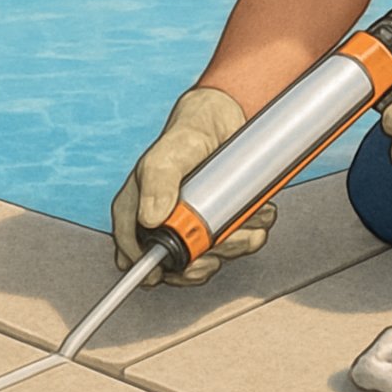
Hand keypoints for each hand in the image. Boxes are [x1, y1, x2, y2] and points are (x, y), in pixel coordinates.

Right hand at [110, 87, 276, 285]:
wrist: (225, 121)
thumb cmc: (187, 137)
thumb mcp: (169, 154)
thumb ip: (158, 181)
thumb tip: (151, 219)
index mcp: (138, 212)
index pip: (134, 256)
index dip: (155, 270)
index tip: (180, 267)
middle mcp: (164, 225)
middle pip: (180, 267)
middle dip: (208, 258)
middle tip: (225, 236)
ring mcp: (194, 228)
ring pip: (214, 259)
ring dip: (236, 242)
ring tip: (247, 213)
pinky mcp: (221, 225)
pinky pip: (238, 245)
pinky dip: (252, 234)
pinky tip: (258, 214)